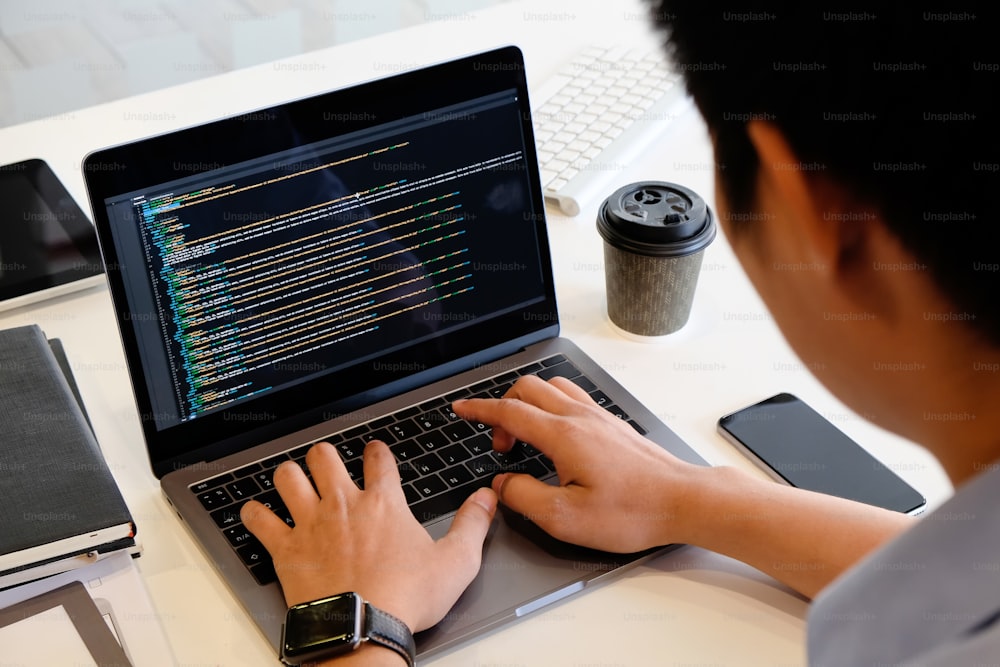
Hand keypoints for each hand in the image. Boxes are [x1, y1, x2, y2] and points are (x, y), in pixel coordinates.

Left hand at [240, 440, 496, 632]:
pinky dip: (255, 514)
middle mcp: (343, 505)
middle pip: (324, 457)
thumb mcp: (456, 562)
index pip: (378, 457)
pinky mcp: (286, 549)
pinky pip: (259, 519)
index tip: (375, 453)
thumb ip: (472, 525)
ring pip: (288, 477)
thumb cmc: (405, 599)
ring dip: (290, 476)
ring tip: (294, 481)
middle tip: (328, 465)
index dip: (376, 451)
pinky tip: (257, 514)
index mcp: (383, 503)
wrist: (362, 630)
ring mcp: (310, 524)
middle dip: (325, 456)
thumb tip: (487, 499)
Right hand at [454, 375, 704, 552]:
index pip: (510, 412)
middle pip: (529, 389)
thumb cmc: (633, 511)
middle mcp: (581, 418)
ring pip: (553, 388)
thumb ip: (524, 497)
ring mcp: (599, 418)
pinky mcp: (613, 425)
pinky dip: (552, 408)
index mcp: (564, 435)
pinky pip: (574, 399)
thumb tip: (503, 484)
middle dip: (503, 409)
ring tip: (525, 438)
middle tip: (500, 444)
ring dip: (529, 404)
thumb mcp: (566, 518)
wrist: (683, 501)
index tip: (462, 408)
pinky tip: (557, 438)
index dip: (480, 409)